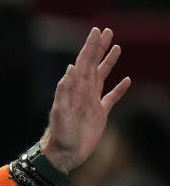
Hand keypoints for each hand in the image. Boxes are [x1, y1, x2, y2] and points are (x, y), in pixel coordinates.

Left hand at [41, 27, 130, 171]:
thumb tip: (71, 69)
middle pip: (93, 64)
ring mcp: (91, 102)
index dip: (90, 46)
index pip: (84, 62)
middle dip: (99, 47)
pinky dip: (119, 89)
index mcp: (74, 89)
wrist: (63, 154)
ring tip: (116, 47)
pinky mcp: (99, 114)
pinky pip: (112, 98)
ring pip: (102, 76)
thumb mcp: (60, 113)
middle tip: (107, 31)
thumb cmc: (59, 135)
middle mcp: (82, 92)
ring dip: (108, 62)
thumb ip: (64, 92)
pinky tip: (127, 80)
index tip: (96, 31)